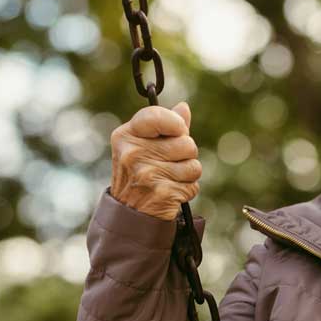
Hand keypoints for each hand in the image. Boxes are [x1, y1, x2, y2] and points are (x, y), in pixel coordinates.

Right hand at [109, 102, 201, 220]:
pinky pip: (193, 184)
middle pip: (186, 143)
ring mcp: (146, 174)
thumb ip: (165, 126)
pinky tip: (171, 192)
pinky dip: (187, 189)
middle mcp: (132, 153)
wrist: (130, 213)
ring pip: (193, 165)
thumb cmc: (141, 173)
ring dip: (188, 174)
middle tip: (170, 163)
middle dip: (186, 154)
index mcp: (126, 136)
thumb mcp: (144, 146)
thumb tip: (184, 107)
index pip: (157, 116)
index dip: (176, 123)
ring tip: (170, 179)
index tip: (179, 130)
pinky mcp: (162, 193)